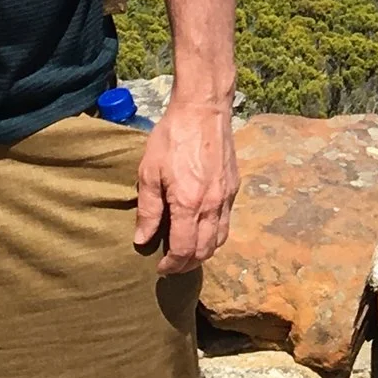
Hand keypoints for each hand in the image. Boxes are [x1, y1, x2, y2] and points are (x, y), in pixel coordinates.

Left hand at [135, 93, 238, 273]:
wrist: (203, 109)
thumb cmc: (172, 137)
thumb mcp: (150, 172)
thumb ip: (148, 209)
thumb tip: (142, 239)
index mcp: (189, 204)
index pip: (183, 250)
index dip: (171, 265)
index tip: (160, 268)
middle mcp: (212, 205)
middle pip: (205, 250)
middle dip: (188, 264)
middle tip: (172, 265)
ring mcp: (227, 196)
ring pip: (221, 239)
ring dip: (205, 252)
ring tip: (188, 252)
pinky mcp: (234, 186)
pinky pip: (227, 220)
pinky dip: (215, 233)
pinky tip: (202, 227)